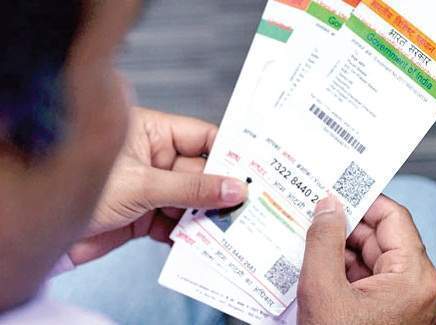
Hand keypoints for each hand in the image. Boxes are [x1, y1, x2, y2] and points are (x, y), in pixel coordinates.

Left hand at [68, 107, 247, 264]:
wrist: (43, 233)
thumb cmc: (80, 191)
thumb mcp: (143, 185)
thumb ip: (191, 188)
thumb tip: (234, 188)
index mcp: (152, 133)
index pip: (201, 137)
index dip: (228, 153)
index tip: (253, 169)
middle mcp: (154, 158)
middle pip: (201, 171)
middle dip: (221, 190)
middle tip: (248, 206)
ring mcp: (151, 188)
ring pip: (191, 200)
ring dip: (206, 216)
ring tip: (229, 228)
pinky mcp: (146, 215)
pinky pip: (177, 222)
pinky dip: (188, 234)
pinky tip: (200, 242)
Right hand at [297, 196, 435, 323]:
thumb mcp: (323, 289)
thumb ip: (325, 240)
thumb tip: (329, 206)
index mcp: (416, 279)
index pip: (393, 218)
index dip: (363, 200)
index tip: (337, 190)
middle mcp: (422, 290)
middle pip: (382, 240)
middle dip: (346, 228)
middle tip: (313, 215)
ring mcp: (410, 305)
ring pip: (375, 261)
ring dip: (342, 251)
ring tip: (309, 242)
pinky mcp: (395, 316)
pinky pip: (372, 282)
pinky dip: (346, 273)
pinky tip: (319, 267)